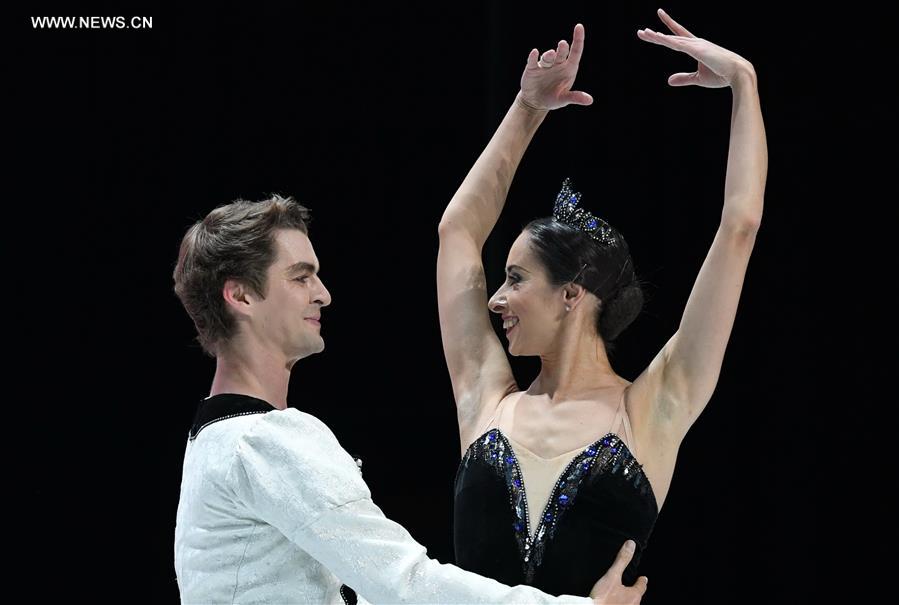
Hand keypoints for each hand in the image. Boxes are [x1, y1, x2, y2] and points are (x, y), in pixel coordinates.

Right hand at [518, 23, 592, 110]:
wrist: (535, 102)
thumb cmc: (553, 98)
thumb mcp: (564, 99)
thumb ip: (575, 98)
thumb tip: (590, 101)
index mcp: (569, 68)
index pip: (575, 51)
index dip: (578, 39)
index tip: (579, 26)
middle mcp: (557, 63)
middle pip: (561, 53)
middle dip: (562, 49)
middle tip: (562, 45)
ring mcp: (545, 65)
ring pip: (548, 57)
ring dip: (549, 55)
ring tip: (550, 55)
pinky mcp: (532, 68)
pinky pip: (532, 61)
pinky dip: (533, 57)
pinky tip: (534, 52)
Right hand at [589, 540, 647, 604]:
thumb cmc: (603, 598)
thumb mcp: (612, 575)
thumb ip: (622, 561)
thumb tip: (630, 544)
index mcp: (634, 595)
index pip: (641, 587)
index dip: (642, 582)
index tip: (643, 578)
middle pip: (636, 597)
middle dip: (634, 591)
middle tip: (632, 586)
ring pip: (630, 604)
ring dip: (626, 600)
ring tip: (621, 595)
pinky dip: (619, 604)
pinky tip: (613, 602)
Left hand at [637, 8, 754, 87]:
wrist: (738, 74)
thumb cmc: (721, 75)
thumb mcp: (698, 78)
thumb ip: (683, 78)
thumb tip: (668, 81)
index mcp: (696, 47)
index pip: (677, 37)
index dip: (666, 31)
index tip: (654, 26)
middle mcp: (695, 43)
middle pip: (671, 37)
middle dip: (655, 35)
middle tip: (640, 32)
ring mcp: (697, 45)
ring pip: (673, 40)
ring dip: (658, 37)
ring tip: (644, 33)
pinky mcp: (698, 50)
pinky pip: (680, 44)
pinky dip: (668, 41)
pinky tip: (658, 38)